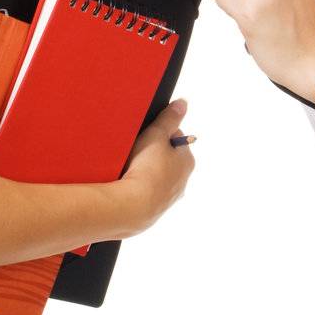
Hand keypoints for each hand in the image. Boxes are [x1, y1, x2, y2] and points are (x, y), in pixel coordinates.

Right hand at [119, 99, 195, 235]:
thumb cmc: (147, 168)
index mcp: (187, 160)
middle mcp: (183, 180)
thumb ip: (169, 118)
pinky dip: (139, 188)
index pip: (176, 138)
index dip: (160, 133)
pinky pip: (146, 193)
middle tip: (136, 150)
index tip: (147, 134)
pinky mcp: (155, 210)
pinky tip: (127, 185)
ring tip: (129, 168)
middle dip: (152, 154)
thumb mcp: (157, 135)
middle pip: (167, 159)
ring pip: (156, 177)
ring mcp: (169, 197)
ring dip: (145, 172)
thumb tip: (183, 103)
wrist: (133, 206)